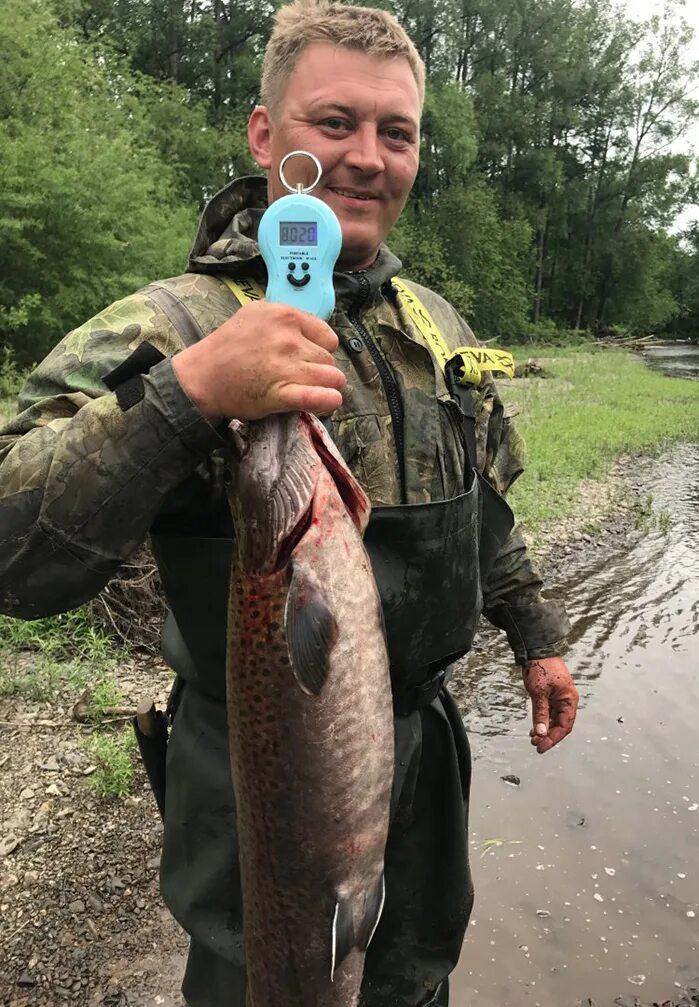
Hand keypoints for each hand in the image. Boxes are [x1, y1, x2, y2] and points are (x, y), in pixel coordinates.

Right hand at [171, 300, 345, 422]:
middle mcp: (287, 338)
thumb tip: (312, 331)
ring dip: (325, 387)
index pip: (327, 336)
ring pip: (331, 378)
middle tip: (302, 378)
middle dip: (320, 371)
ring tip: (312, 391)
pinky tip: (329, 402)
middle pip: (329, 359)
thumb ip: (285, 320)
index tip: (307, 359)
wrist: (201, 378)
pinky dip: (328, 401)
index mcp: (284, 316)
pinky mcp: (281, 393)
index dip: (320, 350)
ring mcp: (285, 366)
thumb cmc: (227, 349)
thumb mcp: (255, 316)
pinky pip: (318, 397)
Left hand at [522, 657, 578, 753]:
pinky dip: (543, 721)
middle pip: (561, 725)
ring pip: (554, 720)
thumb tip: (541, 734)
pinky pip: (549, 712)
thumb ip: (540, 714)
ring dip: (545, 730)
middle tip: (535, 745)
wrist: (537, 649)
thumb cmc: (541, 668)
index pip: (564, 726)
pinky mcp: (552, 695)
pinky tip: (534, 728)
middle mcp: (567, 700)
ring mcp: (559, 698)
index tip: (541, 747)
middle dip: (549, 736)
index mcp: (569, 700)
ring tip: (533, 738)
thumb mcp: (539, 693)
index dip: (553, 738)